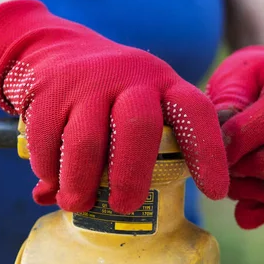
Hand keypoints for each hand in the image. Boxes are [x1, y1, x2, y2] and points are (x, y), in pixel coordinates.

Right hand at [0, 0, 227, 212]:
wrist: (55, 52)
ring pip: (86, 143)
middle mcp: (129, 78)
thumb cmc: (106, 98)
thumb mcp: (132, 110)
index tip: (216, 193)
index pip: (194, 112)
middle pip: (138, 128)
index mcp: (162, 84)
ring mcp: (87, 83)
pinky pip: (47, 142)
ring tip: (76, 204)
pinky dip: (48, 169)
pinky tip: (51, 180)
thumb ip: (131, 158)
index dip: (208, 152)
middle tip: (124, 207)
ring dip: (80, 183)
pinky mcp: (49, 91)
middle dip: (132, 176)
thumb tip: (113, 212)